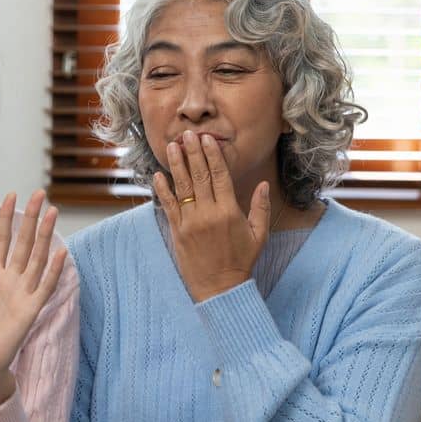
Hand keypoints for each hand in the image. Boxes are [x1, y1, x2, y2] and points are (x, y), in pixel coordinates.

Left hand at [0, 190, 67, 416]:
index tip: (11, 196)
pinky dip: (52, 271)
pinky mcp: (29, 310)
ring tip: (52, 212)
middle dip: (31, 218)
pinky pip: (43, 287)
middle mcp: (10, 281)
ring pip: (36, 258)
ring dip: (45, 236)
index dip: (6, 218)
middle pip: (23, 243)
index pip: (2, 240)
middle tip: (40, 193)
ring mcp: (22, 294)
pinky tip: (60, 252)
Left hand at [153, 130, 270, 302]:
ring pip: (182, 187)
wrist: (219, 287)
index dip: (213, 156)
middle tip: (187, 134)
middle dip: (193, 153)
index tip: (207, 139)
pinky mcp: (177, 231)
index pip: (220, 176)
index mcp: (229, 212)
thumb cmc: (241, 261)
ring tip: (172, 145)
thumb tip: (263, 184)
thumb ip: (260, 208)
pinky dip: (162, 190)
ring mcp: (190, 222)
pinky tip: (158, 174)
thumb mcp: (259, 235)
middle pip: (200, 176)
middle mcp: (208, 214)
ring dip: (177, 165)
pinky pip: (168, 206)